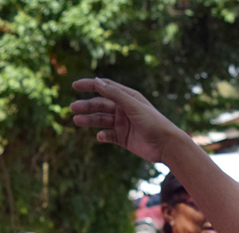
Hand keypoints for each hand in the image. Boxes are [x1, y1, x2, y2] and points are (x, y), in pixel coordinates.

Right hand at [70, 77, 189, 162]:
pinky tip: (99, 136)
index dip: (90, 85)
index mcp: (128, 97)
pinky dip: (102, 136)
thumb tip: (97, 82)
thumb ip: (115, 94)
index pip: (105, 87)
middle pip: (101, 105)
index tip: (75, 85)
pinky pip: (108, 135)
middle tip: (73, 108)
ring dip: (89, 120)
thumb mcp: (133, 106)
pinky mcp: (123, 138)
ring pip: (101, 120)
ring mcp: (123, 124)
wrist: (166, 145)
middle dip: (87, 106)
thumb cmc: (153, 122)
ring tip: (76, 121)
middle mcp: (124, 109)